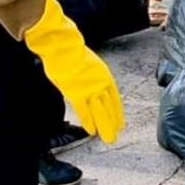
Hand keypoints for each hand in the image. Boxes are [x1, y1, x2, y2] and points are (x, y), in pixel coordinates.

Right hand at [24, 0, 123, 142]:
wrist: (64, 46)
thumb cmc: (73, 53)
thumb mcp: (90, 65)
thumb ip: (93, 78)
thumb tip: (92, 85)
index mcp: (105, 76)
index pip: (114, 99)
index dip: (117, 112)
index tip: (120, 123)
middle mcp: (100, 84)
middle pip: (109, 107)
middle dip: (113, 122)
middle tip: (116, 135)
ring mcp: (89, 88)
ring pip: (100, 112)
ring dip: (104, 126)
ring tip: (108, 138)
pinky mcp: (76, 92)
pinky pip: (84, 110)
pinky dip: (88, 121)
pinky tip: (91, 131)